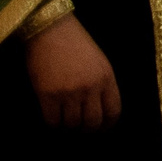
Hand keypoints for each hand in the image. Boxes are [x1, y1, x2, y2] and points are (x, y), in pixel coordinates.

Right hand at [26, 15, 119, 129]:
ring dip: (69, 128)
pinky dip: (53, 125)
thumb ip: (102, 84)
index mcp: (107, 78)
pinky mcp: (48, 95)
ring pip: (72, 124)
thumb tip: (99, 108)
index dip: (108, 125)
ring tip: (65, 123)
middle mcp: (91, 88)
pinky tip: (53, 120)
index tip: (102, 129)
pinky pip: (52, 120)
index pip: (114, 111)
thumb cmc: (75, 44)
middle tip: (81, 129)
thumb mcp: (99, 62)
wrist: (50, 30)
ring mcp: (69, 92)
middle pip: (93, 122)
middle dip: (88, 130)